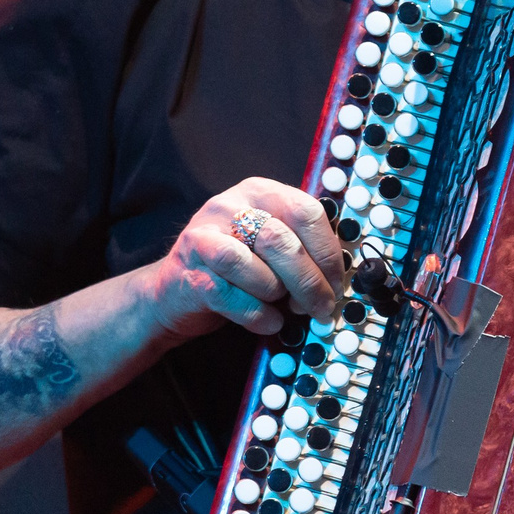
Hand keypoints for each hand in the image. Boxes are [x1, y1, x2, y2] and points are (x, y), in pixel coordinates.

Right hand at [145, 178, 343, 339]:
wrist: (175, 291)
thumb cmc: (236, 268)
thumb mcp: (270, 244)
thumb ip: (302, 246)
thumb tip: (339, 277)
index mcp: (259, 192)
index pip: (306, 211)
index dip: (328, 251)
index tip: (338, 282)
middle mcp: (228, 206)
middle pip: (280, 240)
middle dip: (309, 281)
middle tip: (321, 307)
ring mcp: (203, 237)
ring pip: (252, 265)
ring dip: (276, 293)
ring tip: (282, 305)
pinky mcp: (187, 273)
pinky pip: (229, 295)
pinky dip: (256, 314)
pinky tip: (269, 321)